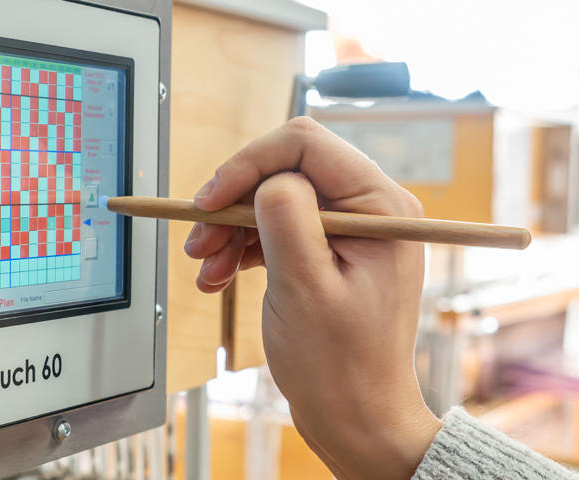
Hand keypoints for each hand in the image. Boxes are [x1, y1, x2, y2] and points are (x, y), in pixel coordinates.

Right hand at [184, 118, 439, 478]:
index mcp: (381, 206)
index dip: (248, 165)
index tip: (208, 202)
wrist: (356, 417)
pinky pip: (277, 228)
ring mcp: (350, 230)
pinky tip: (219, 278)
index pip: (304, 146)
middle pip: (284, 171)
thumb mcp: (305, 286)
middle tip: (197, 243)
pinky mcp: (330, 252)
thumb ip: (286, 219)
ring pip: (273, 200)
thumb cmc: (340, 364)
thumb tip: (267, 179)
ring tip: (205, 271)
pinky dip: (243, 248)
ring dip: (231, 229)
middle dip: (234, 203)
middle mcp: (370, 208)